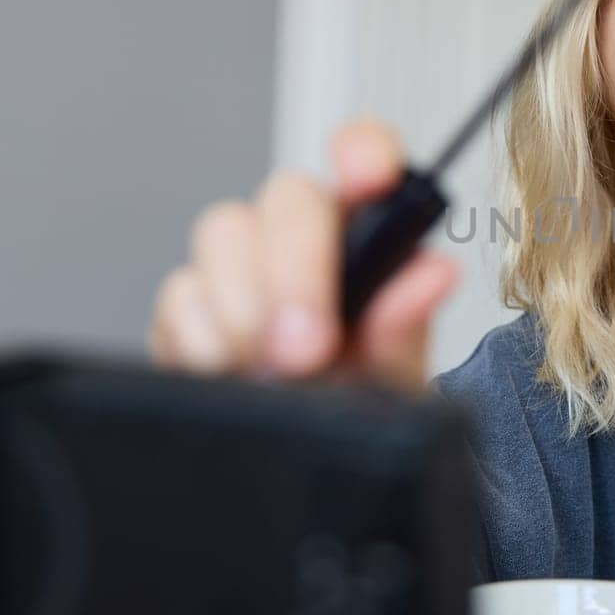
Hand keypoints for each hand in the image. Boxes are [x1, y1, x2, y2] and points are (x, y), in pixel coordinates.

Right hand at [147, 117, 460, 393]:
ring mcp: (238, 262)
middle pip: (288, 198)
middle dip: (296, 272)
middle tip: (309, 347)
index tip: (370, 175)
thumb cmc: (358, 399)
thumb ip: (406, 324)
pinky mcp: (186, 303)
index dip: (364, 151)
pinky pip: (180, 294)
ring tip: (273, 371)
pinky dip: (206, 340)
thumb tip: (434, 272)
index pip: (365, 155)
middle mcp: (301, 234)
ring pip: (224, 234)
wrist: (310, 463)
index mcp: (366, 231)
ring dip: (248, 312)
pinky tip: (233, 373)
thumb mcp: (394, 374)